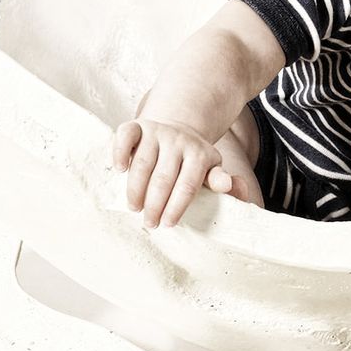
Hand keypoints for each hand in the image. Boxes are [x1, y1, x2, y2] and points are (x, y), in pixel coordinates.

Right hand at [110, 117, 234, 228]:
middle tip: (150, 223)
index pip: (188, 185)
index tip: (167, 224)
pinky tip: (119, 169)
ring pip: (143, 162)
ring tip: (134, 207)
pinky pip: (126, 136)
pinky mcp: (138, 126)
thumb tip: (230, 187)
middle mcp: (178, 140)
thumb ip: (221, 180)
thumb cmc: (193, 159)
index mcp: (199, 153)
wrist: (178, 129)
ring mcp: (156, 131)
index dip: (176, 206)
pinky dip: (120, 152)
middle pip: (163, 177)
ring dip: (136, 188)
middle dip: (155, 204)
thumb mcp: (211, 169)